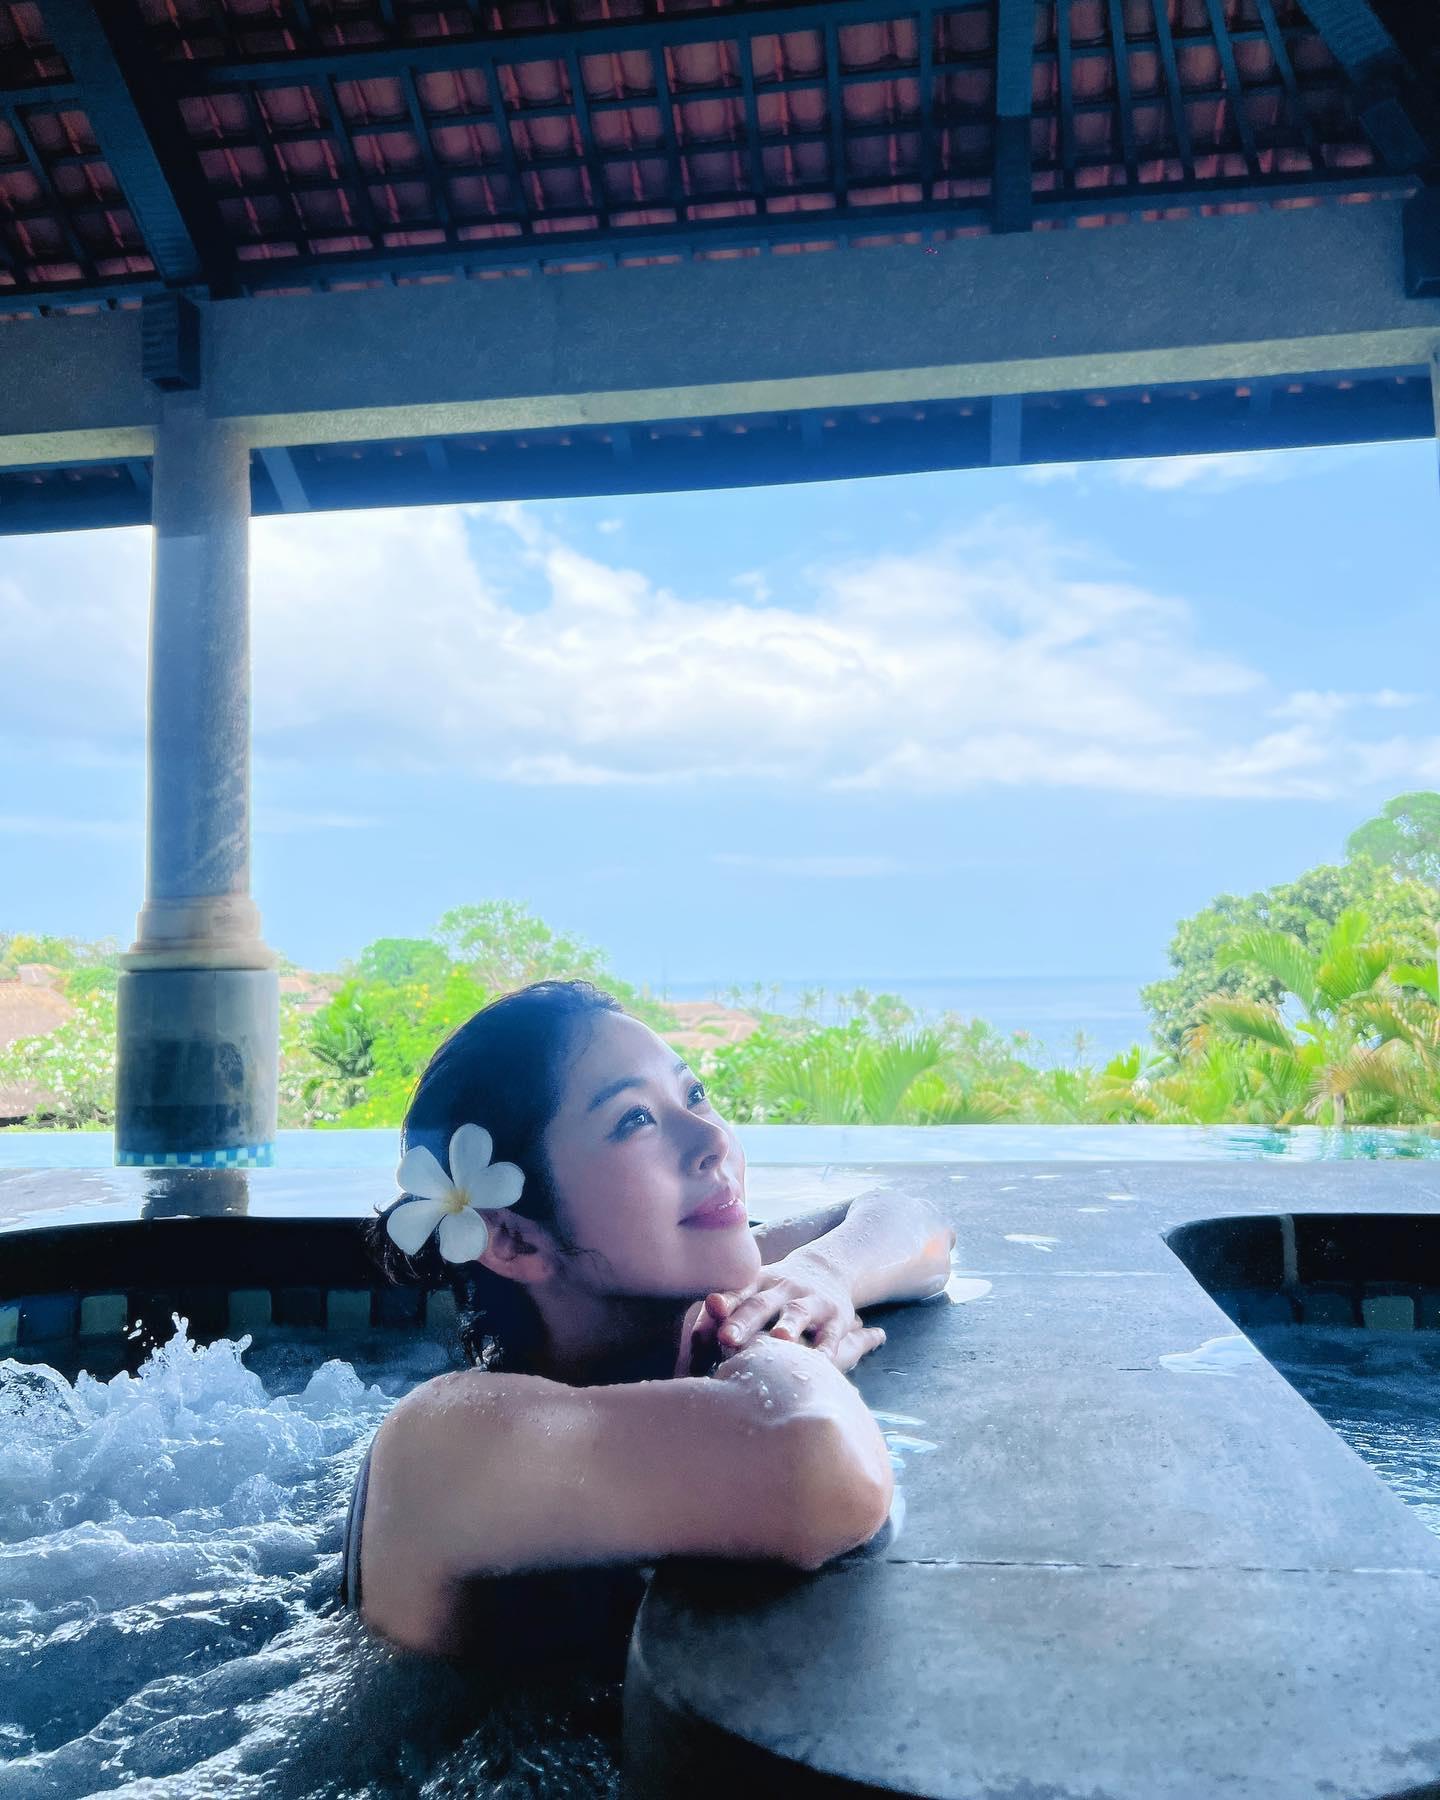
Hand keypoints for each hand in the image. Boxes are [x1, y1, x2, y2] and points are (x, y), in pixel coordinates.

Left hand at [690, 1250, 881, 1367]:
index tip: (711, 1307)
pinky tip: (820, 1362)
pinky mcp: (836, 1318)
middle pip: (760, 1304)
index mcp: (756, 1283)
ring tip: (780, 1338)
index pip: (735, 1292)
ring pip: (797, 1312)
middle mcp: (782, 1288)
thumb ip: (721, 1317)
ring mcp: (811, 1301)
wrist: (828, 1269)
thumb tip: (691, 1350)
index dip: (723, 1301)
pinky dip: (826, 1349)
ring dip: (788, 1324)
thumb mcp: (751, 1293)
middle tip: (728, 1338)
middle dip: (744, 1321)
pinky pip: (831, 1335)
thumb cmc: (774, 1294)